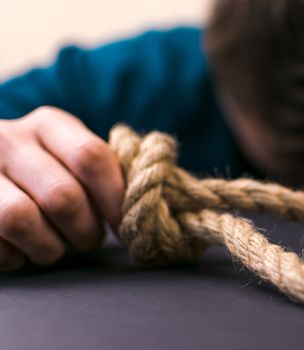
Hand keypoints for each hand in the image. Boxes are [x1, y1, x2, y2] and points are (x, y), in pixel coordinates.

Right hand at [0, 106, 123, 270]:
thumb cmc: (44, 171)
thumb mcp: (70, 155)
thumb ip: (101, 170)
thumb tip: (141, 204)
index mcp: (49, 124)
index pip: (92, 158)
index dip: (116, 199)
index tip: (127, 226)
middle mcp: (10, 139)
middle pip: (62, 196)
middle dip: (85, 231)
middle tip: (88, 240)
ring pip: (22, 220)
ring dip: (49, 248)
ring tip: (53, 248)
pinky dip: (14, 257)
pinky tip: (19, 249)